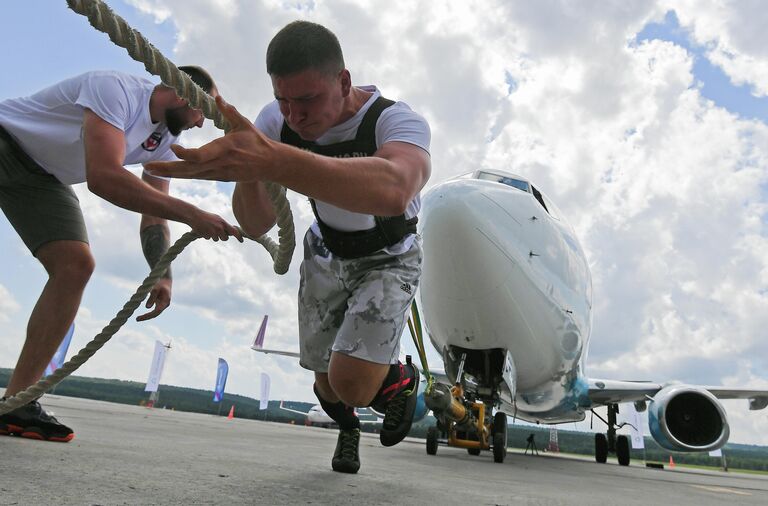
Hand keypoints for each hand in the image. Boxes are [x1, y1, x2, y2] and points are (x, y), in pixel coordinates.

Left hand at [137, 278, 171, 321]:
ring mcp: (162, 304)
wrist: (165, 279)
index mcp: (166, 302)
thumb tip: (147, 307)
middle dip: (146, 317)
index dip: (148, 315)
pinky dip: (148, 313)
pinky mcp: (159, 303)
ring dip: (147, 316)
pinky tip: (141, 315)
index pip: (157, 311)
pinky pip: (153, 310)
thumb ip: (152, 297)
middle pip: (155, 314)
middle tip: (136, 319)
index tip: (139, 317)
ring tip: (138, 318)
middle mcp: (165, 304)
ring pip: (154, 313)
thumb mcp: (155, 289)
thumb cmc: (160, 283)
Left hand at [144, 95, 274, 181]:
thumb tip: (215, 96)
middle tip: (148, 166)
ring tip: (151, 168)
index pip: (202, 155)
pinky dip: (182, 174)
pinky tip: (168, 172)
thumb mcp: (244, 124)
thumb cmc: (258, 142)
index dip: (186, 155)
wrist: (271, 165)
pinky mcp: (219, 177)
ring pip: (191, 175)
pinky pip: (197, 176)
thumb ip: (228, 111)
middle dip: (168, 168)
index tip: (174, 147)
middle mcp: (221, 163)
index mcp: (226, 148)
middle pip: (190, 169)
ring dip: (171, 172)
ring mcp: (219, 173)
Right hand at [187, 209, 243, 241]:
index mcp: (223, 222)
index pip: (234, 231)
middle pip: (225, 238)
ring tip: (208, 228)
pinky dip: (206, 236)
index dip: (239, 236)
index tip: (242, 241)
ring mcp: (213, 232)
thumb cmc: (207, 216)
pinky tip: (203, 229)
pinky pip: (209, 239)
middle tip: (217, 232)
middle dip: (222, 237)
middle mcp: (219, 227)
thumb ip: (224, 225)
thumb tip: (231, 231)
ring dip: (213, 236)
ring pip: (216, 239)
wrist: (194, 215)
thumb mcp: (217, 218)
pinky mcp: (206, 235)